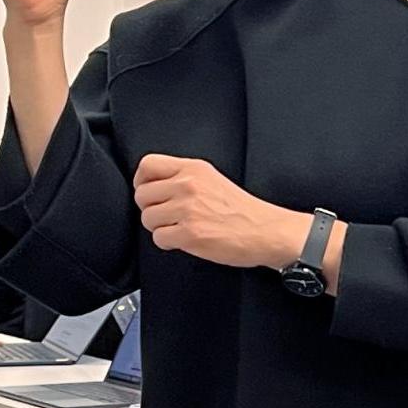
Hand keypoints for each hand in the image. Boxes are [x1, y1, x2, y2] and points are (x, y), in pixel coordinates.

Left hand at [133, 155, 303, 269]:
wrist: (265, 231)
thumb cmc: (243, 210)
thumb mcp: (213, 179)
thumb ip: (185, 178)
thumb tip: (156, 187)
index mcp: (194, 169)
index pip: (148, 165)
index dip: (141, 181)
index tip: (148, 192)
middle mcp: (188, 185)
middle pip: (142, 195)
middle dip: (150, 209)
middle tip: (166, 216)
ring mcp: (188, 209)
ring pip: (147, 218)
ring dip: (159, 227)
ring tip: (178, 228)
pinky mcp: (190, 233)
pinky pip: (159, 238)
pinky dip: (168, 243)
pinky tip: (184, 240)